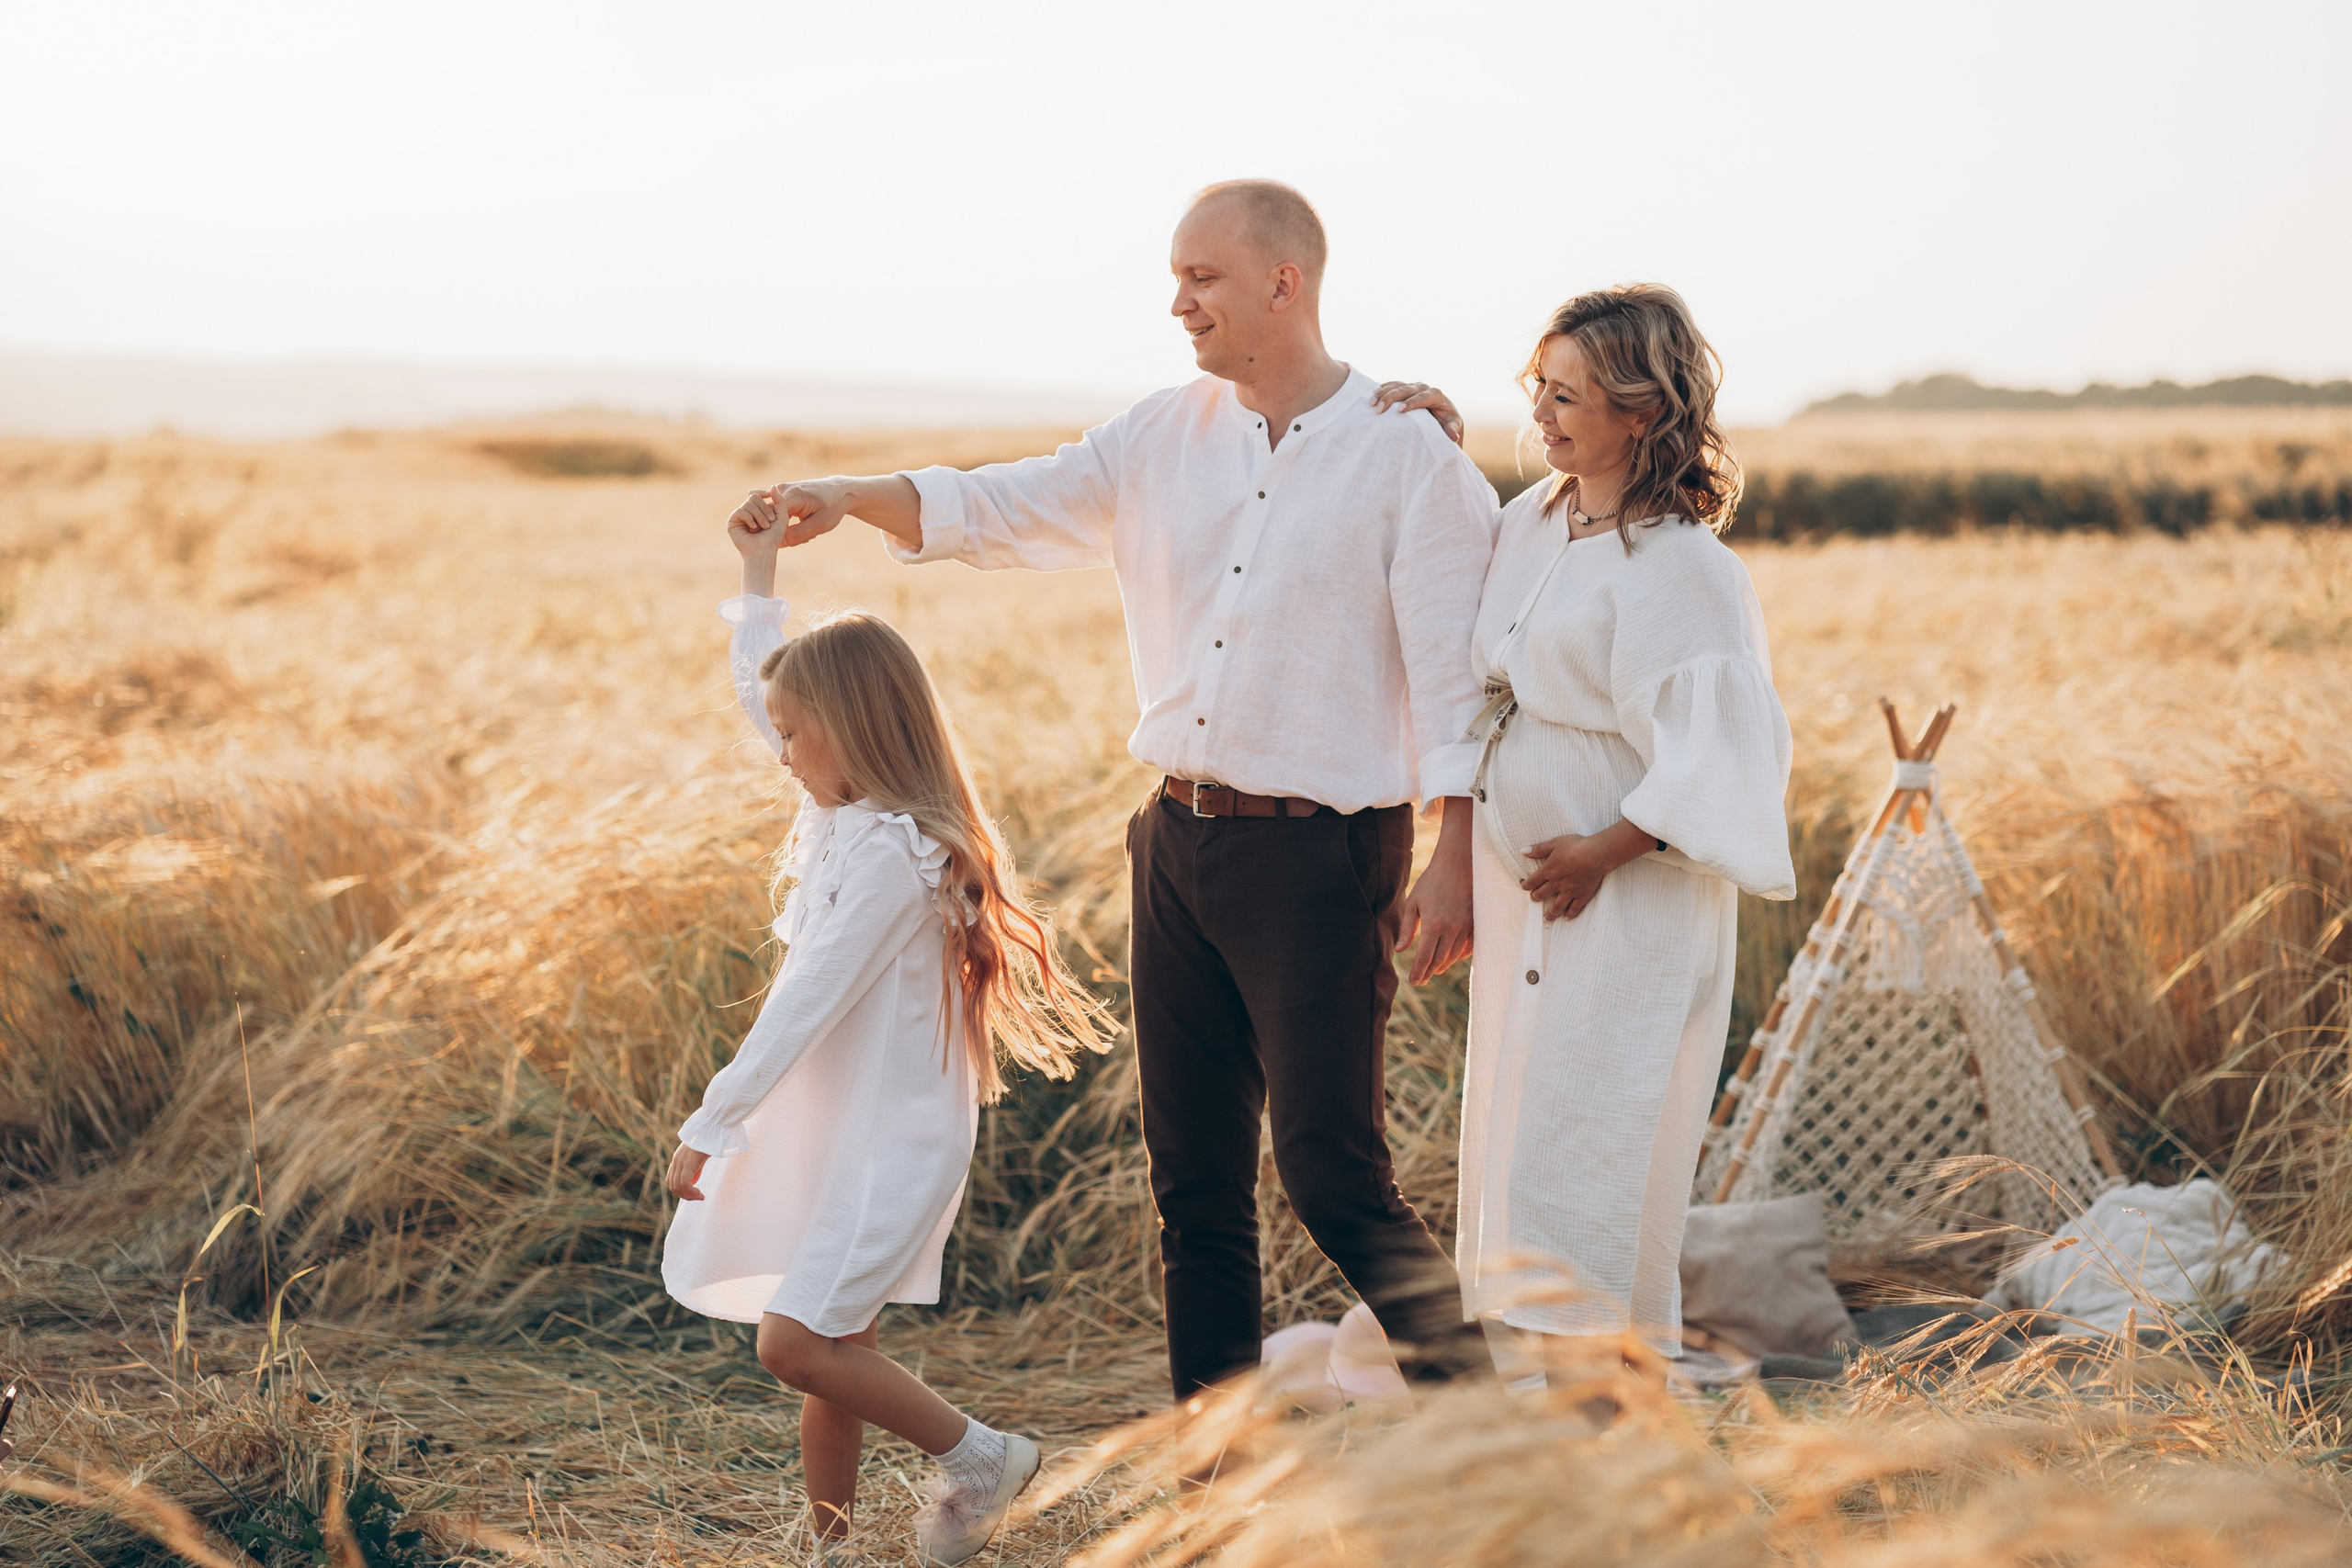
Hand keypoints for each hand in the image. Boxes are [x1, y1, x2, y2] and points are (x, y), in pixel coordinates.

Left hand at [665, 1144, 710, 1200]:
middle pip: (672, 1185)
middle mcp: (676, 1161)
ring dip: (689, 1195)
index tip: (693, 1193)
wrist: (711, 1129)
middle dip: (685, 1195)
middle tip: (698, 1197)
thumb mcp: (699, 1157)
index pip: (671, 1180)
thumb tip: (693, 1183)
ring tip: (700, 1197)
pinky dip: (691, 1192)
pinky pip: (684, 1183)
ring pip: (677, 1186)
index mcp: (677, 1159)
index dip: (679, 1190)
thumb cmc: (708, 1141)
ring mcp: (681, 1162)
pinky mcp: (688, 1163)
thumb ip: (695, 1169)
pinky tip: (700, 1193)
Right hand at [728, 490, 786, 556]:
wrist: (764, 551)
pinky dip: (750, 519)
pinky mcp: (732, 522)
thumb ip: (780, 501)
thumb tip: (772, 486)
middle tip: (770, 521)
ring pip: (748, 503)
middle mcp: (747, 511)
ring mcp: (739, 516)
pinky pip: (740, 510)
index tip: (769, 496)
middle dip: (764, 508)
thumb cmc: (773, 536)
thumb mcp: (781, 516)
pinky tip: (753, 528)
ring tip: (763, 527)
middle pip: (753, 496)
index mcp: (757, 509)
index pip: (756, 494)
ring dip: (759, 516)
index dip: (762, 493)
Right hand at [736, 479, 857, 547]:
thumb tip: (778, 543)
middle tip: (803, 538)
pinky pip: (775, 512)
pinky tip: (801, 528)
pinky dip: (785, 523)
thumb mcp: (820, 524)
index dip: (775, 532)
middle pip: (769, 515)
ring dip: (784, 528)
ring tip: (805, 533)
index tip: (792, 541)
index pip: (771, 515)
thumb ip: (798, 534)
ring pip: (772, 515)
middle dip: (781, 531)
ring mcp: (780, 491)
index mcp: (792, 495)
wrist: (840, 491)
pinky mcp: (781, 495)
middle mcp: (782, 489)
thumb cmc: (833, 507)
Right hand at [1370, 381, 1464, 444]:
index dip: (1411, 403)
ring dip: (1383, 393)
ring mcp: (1413, 386)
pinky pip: (1392, 385)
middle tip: (1379, 410)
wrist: (1443, 413)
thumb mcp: (1453, 426)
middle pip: (1406, 389)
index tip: (1399, 411)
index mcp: (1436, 395)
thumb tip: (1453, 437)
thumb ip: (1452, 430)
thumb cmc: (1448, 422)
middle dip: (1391, 398)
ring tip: (1371, 404)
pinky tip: (1371, 395)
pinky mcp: (1405, 387)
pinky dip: (1382, 389)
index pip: (1423, 397)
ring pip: (1397, 386)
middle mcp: (1424, 387)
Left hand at [1396, 798, 1473, 983]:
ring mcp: (1466, 927)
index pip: (1424, 957)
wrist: (1458, 864)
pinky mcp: (1476, 922)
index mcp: (1434, 925)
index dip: (1418, 972)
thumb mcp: (1414, 902)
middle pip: (1439, 960)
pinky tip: (1452, 959)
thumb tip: (1400, 950)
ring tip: (1434, 971)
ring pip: (1454, 956)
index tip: (1413, 981)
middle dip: (1429, 972)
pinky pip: (1468, 947)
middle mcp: (1452, 929)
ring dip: (1443, 966)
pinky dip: (1459, 956)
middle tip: (1421, 979)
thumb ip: (1407, 928)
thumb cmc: (1432, 881)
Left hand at [1522, 834, 1615, 919]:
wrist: (1596, 855)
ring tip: (1546, 918)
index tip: (1523, 886)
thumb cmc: (1575, 846)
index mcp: (1548, 871)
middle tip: (1534, 898)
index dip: (1526, 885)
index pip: (1533, 881)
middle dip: (1536, 897)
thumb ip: (1538, 849)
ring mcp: (1570, 891)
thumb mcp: (1554, 843)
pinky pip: (1575, 908)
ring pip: (1557, 906)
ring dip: (1550, 913)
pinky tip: (1566, 918)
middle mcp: (1557, 884)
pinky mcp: (1582, 895)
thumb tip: (1522, 851)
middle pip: (1542, 894)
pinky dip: (1570, 914)